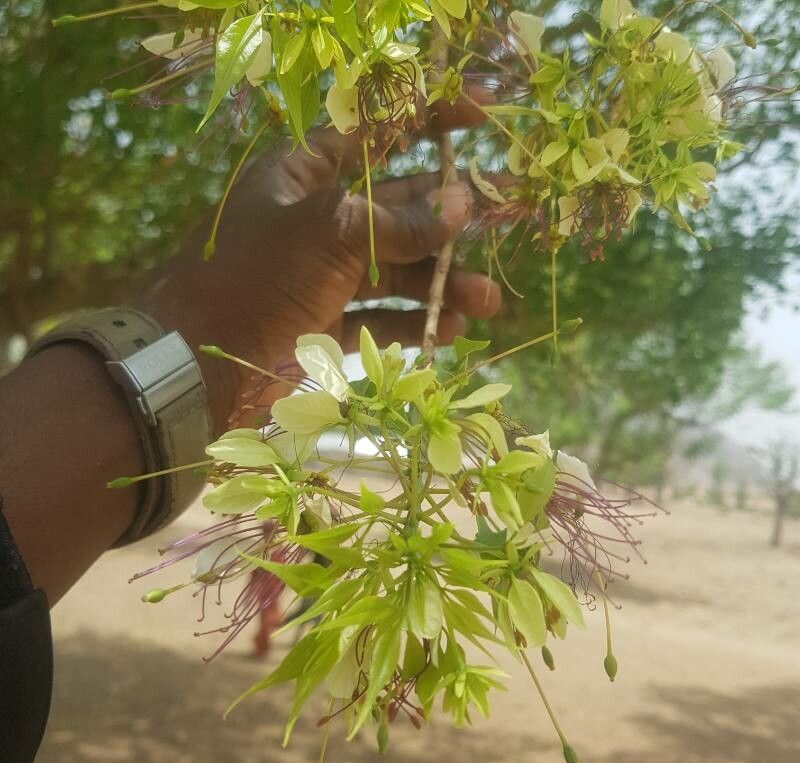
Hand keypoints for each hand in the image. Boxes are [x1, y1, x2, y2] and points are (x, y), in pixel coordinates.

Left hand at [139, 97, 501, 431]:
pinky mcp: (325, 322)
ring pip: (395, 270)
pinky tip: (449, 327)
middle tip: (504, 216)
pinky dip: (413, 322)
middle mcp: (316, 220)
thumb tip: (462, 204)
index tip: (478, 113)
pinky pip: (379, 317)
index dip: (426, 119)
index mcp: (303, 176)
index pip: (374, 132)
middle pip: (397, 208)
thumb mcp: (330, 233)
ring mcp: (322, 274)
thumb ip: (398, 222)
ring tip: (486, 299)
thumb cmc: (257, 278)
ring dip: (440, 282)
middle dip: (450, 217)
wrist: (199, 363)